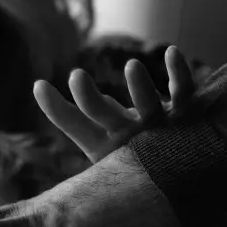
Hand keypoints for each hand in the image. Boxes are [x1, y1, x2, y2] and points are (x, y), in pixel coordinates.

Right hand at [34, 45, 195, 161]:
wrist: (184, 175)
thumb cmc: (133, 155)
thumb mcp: (98, 138)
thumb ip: (73, 117)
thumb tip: (39, 87)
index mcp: (105, 143)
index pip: (75, 125)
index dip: (56, 108)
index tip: (39, 85)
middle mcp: (130, 137)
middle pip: (106, 117)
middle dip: (89, 97)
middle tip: (76, 75)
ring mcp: (159, 127)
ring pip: (148, 107)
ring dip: (140, 86)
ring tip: (131, 65)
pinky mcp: (186, 113)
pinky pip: (184, 92)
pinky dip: (179, 72)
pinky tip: (172, 51)